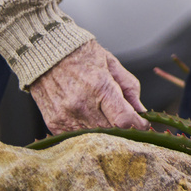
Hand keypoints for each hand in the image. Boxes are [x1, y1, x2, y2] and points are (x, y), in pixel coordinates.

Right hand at [31, 39, 146, 134]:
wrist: (46, 54)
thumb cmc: (83, 55)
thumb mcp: (112, 64)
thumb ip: (129, 87)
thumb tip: (141, 111)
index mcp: (99, 86)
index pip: (123, 119)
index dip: (137, 125)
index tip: (143, 124)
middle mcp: (81, 104)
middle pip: (110, 131)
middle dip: (123, 128)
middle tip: (128, 120)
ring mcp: (65, 116)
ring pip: (95, 136)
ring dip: (105, 131)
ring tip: (107, 117)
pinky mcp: (54, 123)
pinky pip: (77, 136)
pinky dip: (87, 131)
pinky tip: (90, 118)